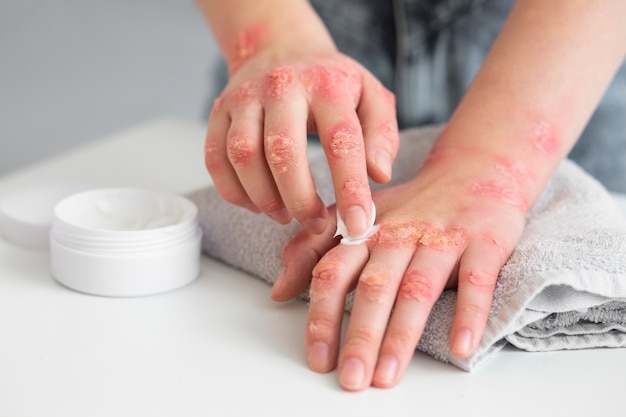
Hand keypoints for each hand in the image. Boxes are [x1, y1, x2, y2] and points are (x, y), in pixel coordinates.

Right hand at [204, 49, 398, 235]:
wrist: (281, 47)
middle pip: (283, 152)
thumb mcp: (371, 96)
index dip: (349, 188)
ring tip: (286, 215)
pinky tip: (258, 204)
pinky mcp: (219, 113)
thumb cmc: (331, 83)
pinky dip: (235, 192)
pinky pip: (216, 160)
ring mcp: (244, 98)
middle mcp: (281, 87)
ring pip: (243, 157)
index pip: (340, 141)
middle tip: (315, 223)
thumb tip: (378, 176)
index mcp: (326, 85)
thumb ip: (381, 135)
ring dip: (265, 198)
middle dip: (300, 199)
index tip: (357, 225)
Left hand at [272, 147, 527, 389]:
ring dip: (401, 334)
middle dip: (360, 335)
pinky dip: (469, 314)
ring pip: (417, 288)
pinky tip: (460, 348)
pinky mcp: (485, 242)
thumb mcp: (358, 218)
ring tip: (387, 376)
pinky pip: (476, 281)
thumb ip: (313, 250)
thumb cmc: (412, 205)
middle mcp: (400, 234)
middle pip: (375, 287)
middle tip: (351, 378)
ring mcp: (442, 238)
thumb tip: (278, 292)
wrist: (475, 171)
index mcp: (365, 230)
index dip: (322, 316)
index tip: (318, 358)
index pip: (333, 272)